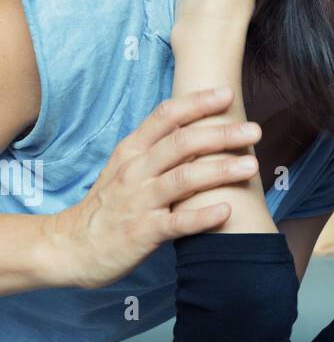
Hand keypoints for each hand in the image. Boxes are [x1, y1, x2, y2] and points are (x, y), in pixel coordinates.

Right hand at [50, 88, 262, 288]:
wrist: (71, 247)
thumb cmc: (110, 206)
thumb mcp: (125, 168)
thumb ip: (157, 150)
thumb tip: (198, 131)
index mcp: (132, 150)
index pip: (165, 116)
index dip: (197, 102)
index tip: (226, 93)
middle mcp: (135, 171)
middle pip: (181, 143)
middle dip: (220, 134)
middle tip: (254, 130)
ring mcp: (139, 201)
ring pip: (183, 179)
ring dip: (219, 170)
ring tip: (251, 165)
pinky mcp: (142, 233)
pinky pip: (176, 223)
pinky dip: (202, 216)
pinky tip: (225, 210)